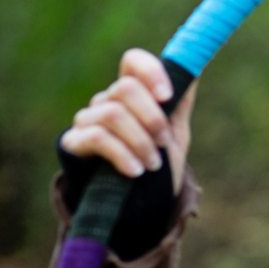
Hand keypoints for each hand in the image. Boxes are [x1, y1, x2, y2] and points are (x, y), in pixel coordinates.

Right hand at [61, 48, 195, 192]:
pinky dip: (123, 155)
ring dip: (141, 142)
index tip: (167, 96)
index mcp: (132, 94)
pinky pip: (98, 137)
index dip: (151, 71)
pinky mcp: (74, 143)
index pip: (133, 61)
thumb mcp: (175, 135)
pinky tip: (136, 172)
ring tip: (153, 164)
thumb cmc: (157, 166)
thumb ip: (180, 104)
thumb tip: (194, 69)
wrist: (140, 206)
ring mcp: (87, 120)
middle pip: (126, 88)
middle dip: (153, 118)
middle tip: (164, 143)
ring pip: (113, 113)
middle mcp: (106, 101)